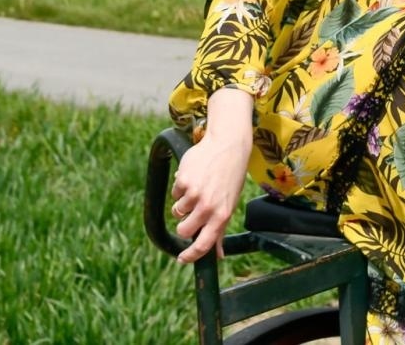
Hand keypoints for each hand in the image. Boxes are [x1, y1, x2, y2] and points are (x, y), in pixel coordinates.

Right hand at [171, 91, 253, 263]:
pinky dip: (181, 186)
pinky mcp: (183, 180)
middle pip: (183, 229)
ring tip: (199, 187)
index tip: (181, 259)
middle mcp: (208, 206)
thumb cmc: (230, 177)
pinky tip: (194, 176)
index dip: (190, 255)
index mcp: (222, 215)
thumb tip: (218, 255)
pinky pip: (174, 192)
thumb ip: (221, 229)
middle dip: (183, 224)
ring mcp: (194, 194)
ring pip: (177, 210)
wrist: (228, 145)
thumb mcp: (230, 203)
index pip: (203, 244)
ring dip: (183, 202)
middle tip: (192, 212)